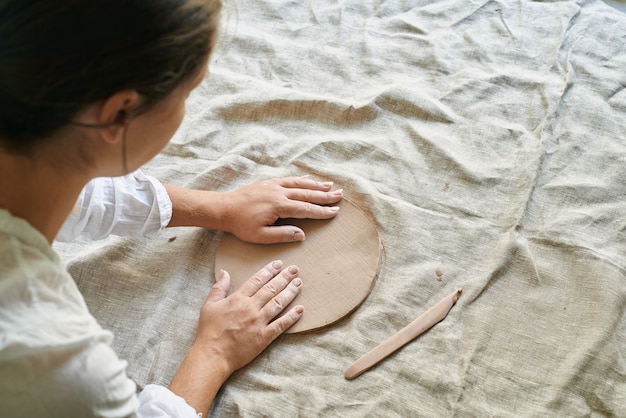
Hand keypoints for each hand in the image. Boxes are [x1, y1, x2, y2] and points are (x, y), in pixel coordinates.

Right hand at [196, 260, 303, 372]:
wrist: (213, 354)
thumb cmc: (209, 331)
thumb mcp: (209, 305)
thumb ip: (219, 287)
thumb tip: (225, 272)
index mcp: (238, 298)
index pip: (257, 280)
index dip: (269, 270)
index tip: (279, 264)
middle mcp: (251, 308)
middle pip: (271, 289)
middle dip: (284, 277)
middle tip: (295, 269)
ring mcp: (259, 322)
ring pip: (278, 303)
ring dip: (290, 292)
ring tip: (299, 283)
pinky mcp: (264, 337)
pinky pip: (281, 325)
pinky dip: (292, 317)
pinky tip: (300, 309)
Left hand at [220, 176, 342, 242]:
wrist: (224, 208)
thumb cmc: (241, 225)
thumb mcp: (261, 236)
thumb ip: (283, 235)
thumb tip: (302, 234)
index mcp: (279, 206)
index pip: (306, 209)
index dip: (322, 211)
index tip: (335, 211)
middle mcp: (279, 192)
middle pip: (307, 193)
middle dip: (325, 195)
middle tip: (340, 195)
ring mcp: (274, 185)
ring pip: (300, 184)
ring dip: (316, 185)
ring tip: (330, 185)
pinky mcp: (269, 183)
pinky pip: (289, 179)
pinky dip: (301, 179)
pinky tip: (308, 179)